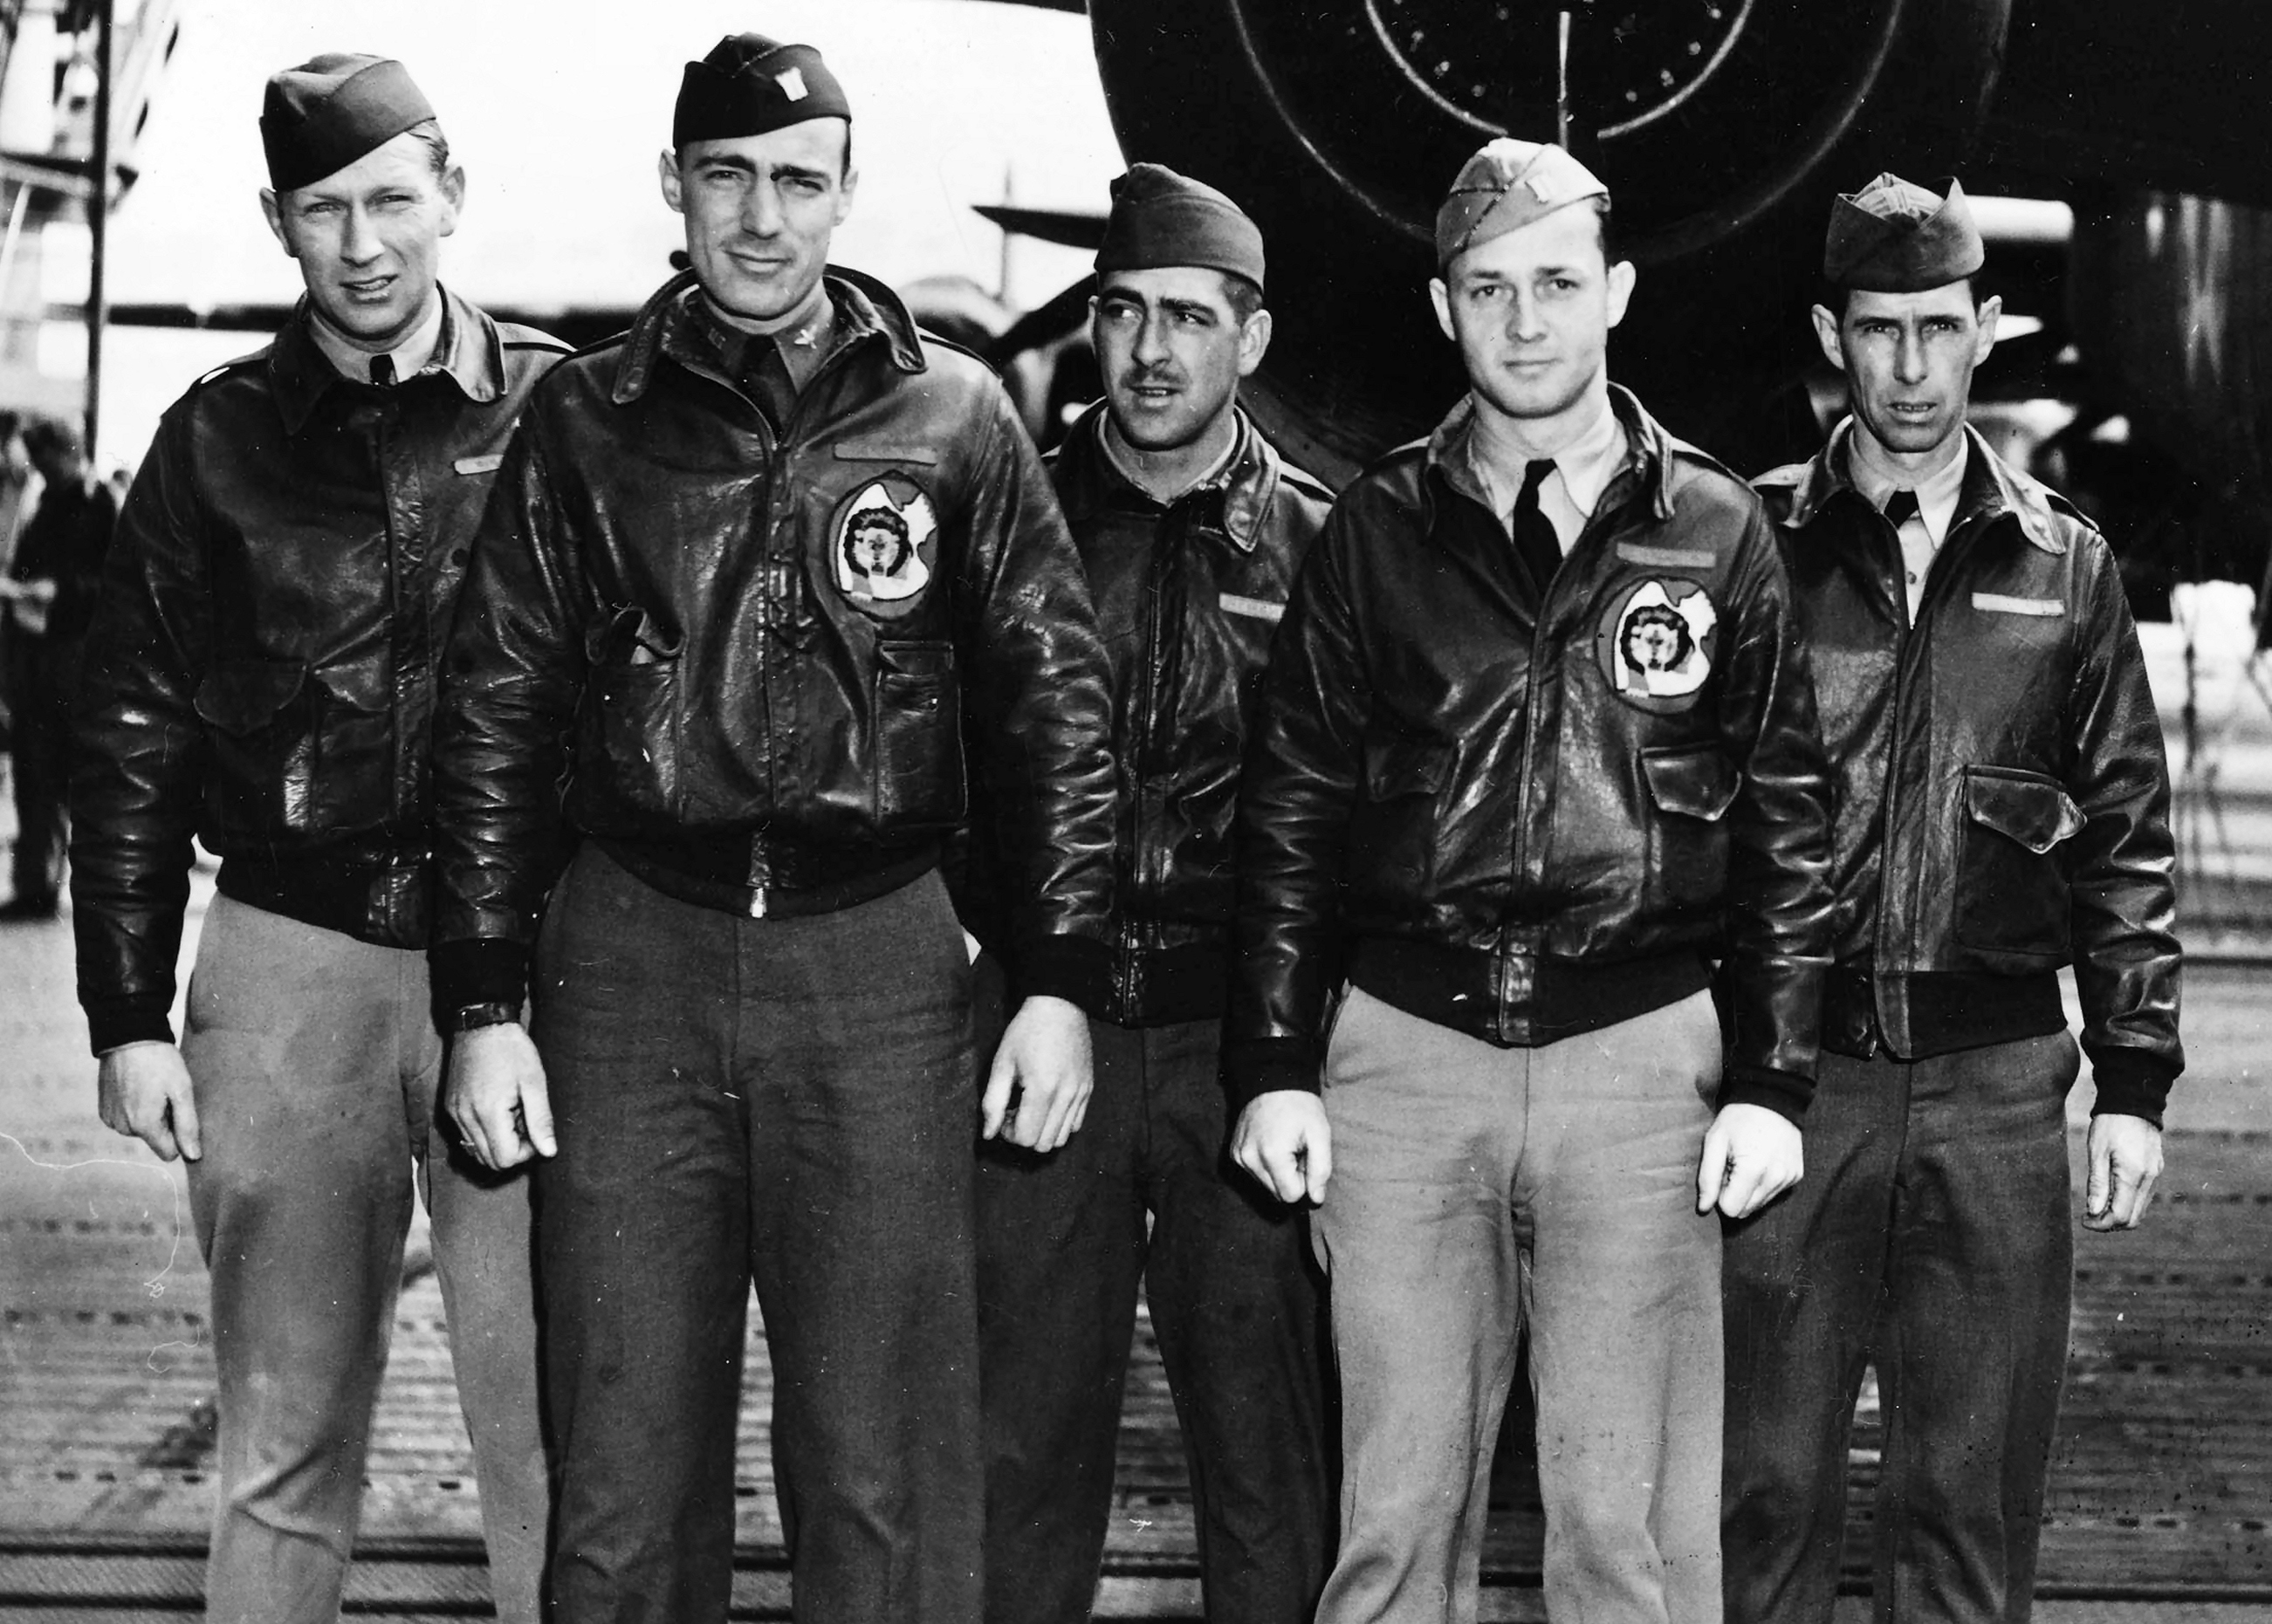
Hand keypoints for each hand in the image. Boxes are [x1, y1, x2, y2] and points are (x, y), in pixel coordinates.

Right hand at [96, 1041, 201, 1160]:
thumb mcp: (182, 1091)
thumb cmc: (160, 1062)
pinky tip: (139, 1086)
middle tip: (166, 1093)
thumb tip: (193, 1157)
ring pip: (140, 1129)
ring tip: (152, 1087)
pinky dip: (135, 1108)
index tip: (181, 1112)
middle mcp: (123, 1128)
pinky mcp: (103, 1110)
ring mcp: (110, 1119)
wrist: (128, 1036)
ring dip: (150, 1114)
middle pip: (154, 1139)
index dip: (180, 1135)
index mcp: (143, 1126)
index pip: (169, 1153)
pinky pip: (126, 1119)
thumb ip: (188, 1126)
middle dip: (164, 1122)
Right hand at [444, 1023, 555, 1169]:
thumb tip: (549, 1152)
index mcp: (487, 1113)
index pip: (505, 1159)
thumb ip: (541, 1120)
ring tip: (512, 1114)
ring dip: (498, 1142)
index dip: (525, 1152)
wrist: (481, 1024)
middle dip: (512, 1149)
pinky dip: (484, 1133)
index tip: (534, 1128)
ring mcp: (454, 1113)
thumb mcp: (534, 1082)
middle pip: (489, 1160)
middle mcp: (465, 1118)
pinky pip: (467, 1136)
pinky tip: (497, 1110)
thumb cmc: (511, 1050)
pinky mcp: (450, 1107)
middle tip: (525, 1121)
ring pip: (476, 1151)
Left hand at [981, 995, 1091, 1151]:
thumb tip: (989, 1133)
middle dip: (1025, 1135)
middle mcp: (1066, 1095)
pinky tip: (1048, 1104)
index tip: (1004, 1114)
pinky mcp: (1089, 1089)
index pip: (1027, 1138)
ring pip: (1062, 1138)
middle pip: (1044, 1144)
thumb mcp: (1002, 1063)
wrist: (1059, 1006)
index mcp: (1043, 1089)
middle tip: (1015, 1111)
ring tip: (1032, 1108)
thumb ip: (993, 1102)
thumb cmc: (1026, 1031)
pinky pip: (1076, 1124)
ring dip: (1043, 1131)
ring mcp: (1081, 1093)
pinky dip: (1059, 1124)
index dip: (1009, 1134)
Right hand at [1231, 1090, 1332, 1204]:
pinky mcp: (1234, 1153)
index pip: (1291, 1196)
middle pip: (1277, 1194)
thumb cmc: (1300, 1107)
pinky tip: (1272, 1144)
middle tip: (1297, 1151)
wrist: (1273, 1081)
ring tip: (1285, 1145)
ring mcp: (1239, 1156)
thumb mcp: (1320, 1134)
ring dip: (1279, 1172)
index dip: (1304, 1181)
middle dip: (1291, 1178)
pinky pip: (1255, 1173)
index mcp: (1271, 1155)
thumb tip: (1316, 1198)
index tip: (1306, 1159)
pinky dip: (1266, 1165)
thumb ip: (1321, 1169)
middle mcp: (1249, 1159)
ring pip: (1266, 1185)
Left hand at [1696, 1102, 1802, 1218]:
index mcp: (1753, 1171)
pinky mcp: (1797, 1176)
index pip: (1731, 1209)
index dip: (1721, 1195)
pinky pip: (1774, 1193)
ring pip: (1760, 1204)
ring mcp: (1789, 1178)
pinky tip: (1762, 1162)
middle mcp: (1775, 1179)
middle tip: (1733, 1168)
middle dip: (1734, 1194)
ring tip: (1747, 1163)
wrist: (1772, 1099)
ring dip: (1749, 1191)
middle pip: (1746, 1210)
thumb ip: (1707, 1178)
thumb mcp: (1714, 1141)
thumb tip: (1703, 1208)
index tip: (1722, 1174)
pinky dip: (1764, 1184)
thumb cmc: (1738, 1119)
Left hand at [2083, 1112, 2162, 1230]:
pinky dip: (2128, 1203)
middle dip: (2110, 1223)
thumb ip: (2097, 1184)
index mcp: (2134, 1175)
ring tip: (2097, 1204)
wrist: (2133, 1103)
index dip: (2101, 1224)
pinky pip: (2144, 1197)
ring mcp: (2156, 1175)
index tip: (2083, 1220)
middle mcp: (2150, 1179)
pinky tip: (2111, 1194)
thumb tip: (2094, 1212)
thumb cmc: (2110, 1124)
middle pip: (2134, 1219)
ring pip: (2140, 1210)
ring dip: (2119, 1214)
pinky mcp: (2156, 1170)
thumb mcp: (2097, 1152)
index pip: (2121, 1216)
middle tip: (2089, 1216)